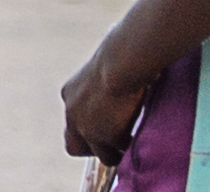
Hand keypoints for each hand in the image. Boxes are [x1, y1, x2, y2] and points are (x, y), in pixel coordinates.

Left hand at [61, 49, 152, 165]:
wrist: (122, 61)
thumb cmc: (122, 54)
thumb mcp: (105, 69)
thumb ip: (106, 82)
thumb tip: (126, 82)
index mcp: (70, 93)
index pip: (72, 119)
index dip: (87, 127)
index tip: (104, 126)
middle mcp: (73, 112)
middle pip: (72, 146)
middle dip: (91, 149)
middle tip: (112, 145)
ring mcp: (87, 127)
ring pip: (99, 155)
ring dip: (114, 153)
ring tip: (129, 148)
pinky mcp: (105, 136)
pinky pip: (116, 154)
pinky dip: (128, 150)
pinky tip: (138, 142)